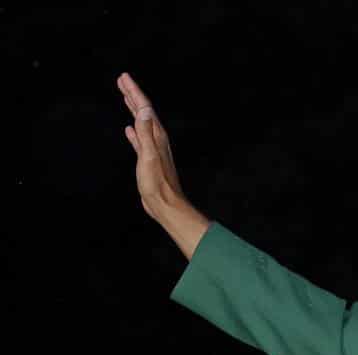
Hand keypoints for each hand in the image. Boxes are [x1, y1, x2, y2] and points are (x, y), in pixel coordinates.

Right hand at [116, 73, 209, 256]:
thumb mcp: (148, 156)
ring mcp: (152, 149)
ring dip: (132, 109)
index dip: (134, 92)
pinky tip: (128, 129)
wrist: (165, 204)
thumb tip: (142, 110)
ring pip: (140, 123)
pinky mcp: (148, 159)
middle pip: (143, 111)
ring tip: (125, 97)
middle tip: (122, 80)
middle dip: (133, 94)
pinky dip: (133, 131)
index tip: (124, 77)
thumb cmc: (157, 184)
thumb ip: (145, 134)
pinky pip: (139, 139)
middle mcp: (156, 139)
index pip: (144, 108)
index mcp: (156, 136)